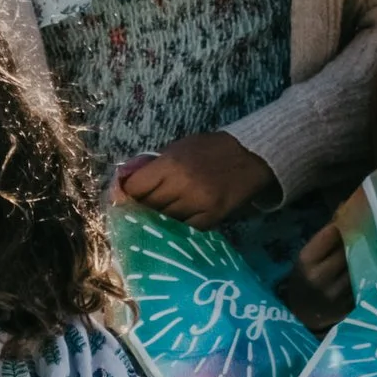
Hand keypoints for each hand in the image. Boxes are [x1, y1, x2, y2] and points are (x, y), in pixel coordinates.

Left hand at [116, 133, 269, 227]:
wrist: (252, 155)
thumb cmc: (210, 149)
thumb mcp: (178, 148)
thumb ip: (153, 166)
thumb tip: (124, 182)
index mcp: (170, 164)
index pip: (134, 188)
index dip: (126, 194)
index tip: (125, 198)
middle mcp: (182, 184)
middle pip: (147, 207)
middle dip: (140, 209)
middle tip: (138, 211)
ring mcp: (198, 202)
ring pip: (163, 221)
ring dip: (157, 221)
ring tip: (155, 219)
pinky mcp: (212, 216)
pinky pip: (185, 229)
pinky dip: (177, 229)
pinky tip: (174, 225)